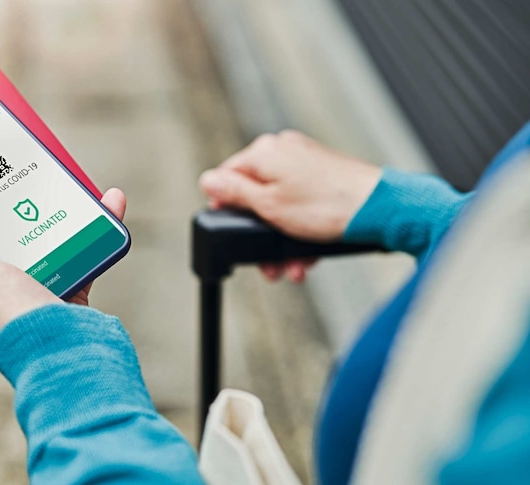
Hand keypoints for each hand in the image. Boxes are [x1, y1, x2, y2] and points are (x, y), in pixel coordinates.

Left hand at [0, 189, 126, 350]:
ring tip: (64, 183)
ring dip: (56, 210)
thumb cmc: (13, 319)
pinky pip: (79, 252)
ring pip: (41, 240)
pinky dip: (95, 229)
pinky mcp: (68, 292)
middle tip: (12, 170)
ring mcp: (32, 292)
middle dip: (6, 203)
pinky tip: (108, 206)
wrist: (70, 357)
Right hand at [199, 131, 380, 281]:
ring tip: (289, 266)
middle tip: (265, 263)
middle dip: (257, 234)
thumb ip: (233, 192)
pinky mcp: (325, 176)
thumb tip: (207, 181)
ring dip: (279, 239)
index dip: (226, 208)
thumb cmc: (328, 206)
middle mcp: (284, 150)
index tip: (231, 233)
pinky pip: (300, 204)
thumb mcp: (268, 205)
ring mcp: (306, 162)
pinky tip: (305, 255)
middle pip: (254, 195)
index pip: (226, 176)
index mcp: (264, 152)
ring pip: (279, 204)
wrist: (382, 209)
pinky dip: (299, 229)